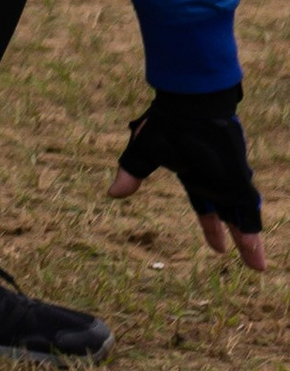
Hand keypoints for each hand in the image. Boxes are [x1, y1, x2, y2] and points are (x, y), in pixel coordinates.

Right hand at [113, 89, 264, 272]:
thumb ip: (131, 173)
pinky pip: (247, 210)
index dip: (211, 226)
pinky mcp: (237, 178)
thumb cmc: (166, 122)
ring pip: (243, 216)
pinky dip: (252, 230)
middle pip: (229, 215)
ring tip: (257, 266)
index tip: (219, 248)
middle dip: (240, 239)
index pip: (206, 206)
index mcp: (195, 174)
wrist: (189, 104)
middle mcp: (216, 180)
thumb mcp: (143, 152)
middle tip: (251, 262)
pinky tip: (256, 251)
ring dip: (250, 241)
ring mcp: (228, 179)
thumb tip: (113, 194)